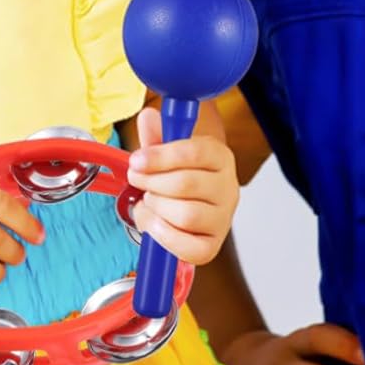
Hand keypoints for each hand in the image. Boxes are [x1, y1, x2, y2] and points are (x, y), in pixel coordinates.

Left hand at [126, 104, 238, 264]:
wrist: (190, 205)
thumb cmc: (178, 175)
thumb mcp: (166, 151)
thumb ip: (156, 136)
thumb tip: (148, 117)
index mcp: (219, 156)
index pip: (193, 152)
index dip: (159, 156)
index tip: (136, 160)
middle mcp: (228, 188)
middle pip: (185, 184)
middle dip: (151, 182)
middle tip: (137, 179)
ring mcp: (223, 219)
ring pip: (186, 215)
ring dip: (156, 208)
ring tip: (149, 201)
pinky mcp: (213, 246)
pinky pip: (189, 247)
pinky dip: (163, 235)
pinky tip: (153, 222)